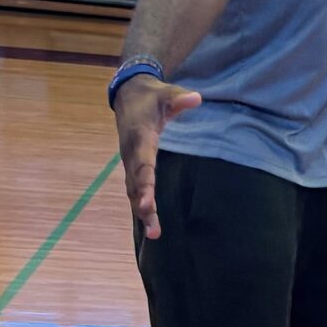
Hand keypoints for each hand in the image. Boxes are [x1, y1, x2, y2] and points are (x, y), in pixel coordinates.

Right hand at [114, 74, 202, 239]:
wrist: (129, 94)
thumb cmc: (152, 96)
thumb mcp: (166, 93)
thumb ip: (180, 98)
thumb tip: (197, 98)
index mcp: (139, 137)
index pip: (142, 163)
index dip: (145, 183)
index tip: (148, 202)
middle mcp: (131, 153)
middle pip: (136, 184)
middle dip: (144, 206)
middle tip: (153, 228)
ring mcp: (130, 160)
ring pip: (134, 190)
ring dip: (142, 211)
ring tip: (154, 233)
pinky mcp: (133, 165)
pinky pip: (135, 188)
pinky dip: (141, 205)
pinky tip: (149, 223)